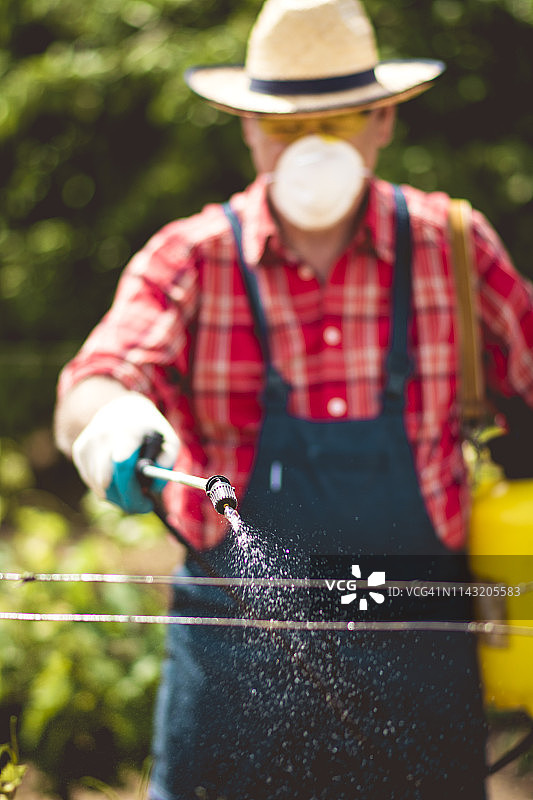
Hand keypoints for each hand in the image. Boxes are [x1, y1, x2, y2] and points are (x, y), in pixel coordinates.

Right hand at [72, 392, 179, 512]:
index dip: (132, 491)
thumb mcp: (168, 440)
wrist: (121, 408)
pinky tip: (119, 476)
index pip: (122, 466)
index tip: (148, 503)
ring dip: (118, 496)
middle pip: (107, 482)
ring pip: (99, 487)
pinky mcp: (79, 450)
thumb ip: (166, 463)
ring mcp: (87, 443)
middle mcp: (102, 436)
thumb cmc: (149, 429)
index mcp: (127, 431)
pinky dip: (107, 487)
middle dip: (127, 501)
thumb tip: (153, 488)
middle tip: (144, 505)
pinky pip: (92, 481)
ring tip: (134, 487)